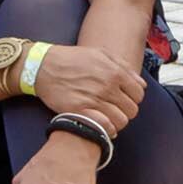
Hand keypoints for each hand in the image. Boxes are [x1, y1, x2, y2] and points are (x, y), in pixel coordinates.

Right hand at [29, 41, 143, 131]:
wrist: (42, 66)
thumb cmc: (71, 59)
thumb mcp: (101, 54)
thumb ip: (123, 67)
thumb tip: (140, 83)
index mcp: (115, 73)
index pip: (139, 94)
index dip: (133, 98)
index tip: (124, 99)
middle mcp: (107, 87)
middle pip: (132, 109)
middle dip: (126, 110)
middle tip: (115, 109)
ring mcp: (94, 100)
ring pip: (121, 120)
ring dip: (117, 121)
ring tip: (108, 117)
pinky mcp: (80, 110)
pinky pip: (104, 127)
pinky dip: (107, 129)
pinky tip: (102, 125)